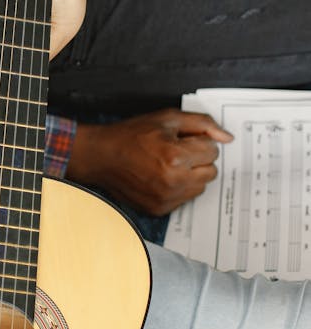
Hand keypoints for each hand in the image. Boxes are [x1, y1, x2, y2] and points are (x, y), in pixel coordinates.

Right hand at [66, 110, 233, 215]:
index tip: (183, 140)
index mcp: (176, 156)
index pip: (212, 151)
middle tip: (177, 151)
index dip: (199, 142)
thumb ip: (201, 124)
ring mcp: (166, 198)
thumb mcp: (167, 119)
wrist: (101, 156)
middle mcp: (173, 181)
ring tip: (167, 164)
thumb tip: (226, 138)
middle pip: (211, 172)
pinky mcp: (159, 209)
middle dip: (199, 160)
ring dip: (191, 175)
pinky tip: (160, 176)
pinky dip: (178, 188)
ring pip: (200, 187)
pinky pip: (184, 199)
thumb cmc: (130, 136)